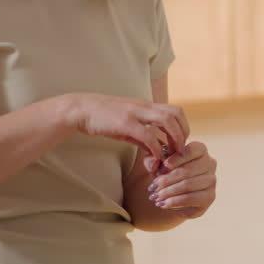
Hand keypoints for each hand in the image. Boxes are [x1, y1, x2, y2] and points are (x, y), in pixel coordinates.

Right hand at [63, 93, 188, 161]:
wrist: (80, 109)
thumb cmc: (103, 118)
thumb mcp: (127, 127)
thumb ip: (143, 138)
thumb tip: (156, 151)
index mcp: (146, 105)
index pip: (175, 111)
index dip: (182, 128)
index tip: (179, 144)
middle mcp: (144, 106)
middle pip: (176, 113)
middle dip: (183, 133)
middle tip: (179, 150)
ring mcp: (136, 113)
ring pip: (167, 120)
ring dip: (174, 138)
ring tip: (172, 154)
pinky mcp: (126, 122)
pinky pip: (148, 134)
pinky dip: (156, 147)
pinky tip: (154, 158)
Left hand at [145, 141, 216, 217]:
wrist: (174, 193)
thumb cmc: (167, 173)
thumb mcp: (157, 164)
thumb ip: (151, 160)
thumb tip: (154, 164)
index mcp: (200, 149)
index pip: (189, 151)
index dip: (174, 160)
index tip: (160, 169)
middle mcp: (210, 163)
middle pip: (187, 170)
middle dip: (166, 180)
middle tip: (152, 188)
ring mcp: (212, 180)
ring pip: (188, 185)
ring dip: (168, 192)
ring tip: (155, 197)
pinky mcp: (210, 196)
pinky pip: (191, 198)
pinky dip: (175, 202)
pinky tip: (164, 204)